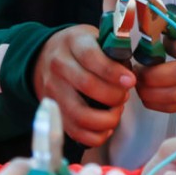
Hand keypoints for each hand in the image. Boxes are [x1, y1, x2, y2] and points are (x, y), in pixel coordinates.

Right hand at [34, 25, 135, 146]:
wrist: (45, 58)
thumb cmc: (79, 49)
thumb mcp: (95, 39)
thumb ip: (113, 53)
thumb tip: (129, 79)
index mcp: (73, 43)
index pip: (91, 57)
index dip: (113, 72)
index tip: (131, 81)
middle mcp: (59, 66)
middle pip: (88, 85)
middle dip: (114, 96)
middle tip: (124, 96)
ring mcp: (53, 91)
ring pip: (80, 114)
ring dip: (106, 119)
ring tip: (116, 113)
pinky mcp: (54, 112)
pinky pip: (75, 132)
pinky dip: (96, 135)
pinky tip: (106, 127)